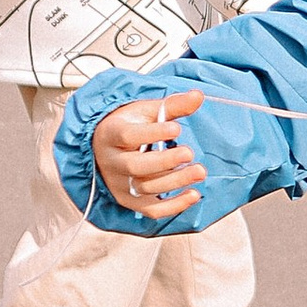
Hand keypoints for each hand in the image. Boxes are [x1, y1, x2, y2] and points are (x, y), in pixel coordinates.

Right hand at [93, 89, 207, 219]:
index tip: (176, 128)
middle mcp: (112, 162)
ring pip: (145, 188)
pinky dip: (173, 206)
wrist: (108, 146)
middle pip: (135, 166)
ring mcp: (119, 184)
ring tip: (199, 171)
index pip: (128, 135)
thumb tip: (198, 96)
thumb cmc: (129, 125)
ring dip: (175, 182)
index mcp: (111, 134)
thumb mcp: (146, 110)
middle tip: (189, 153)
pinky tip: (193, 195)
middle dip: (165, 161)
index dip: (152, 133)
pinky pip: (151, 210)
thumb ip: (173, 105)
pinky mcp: (130, 201)